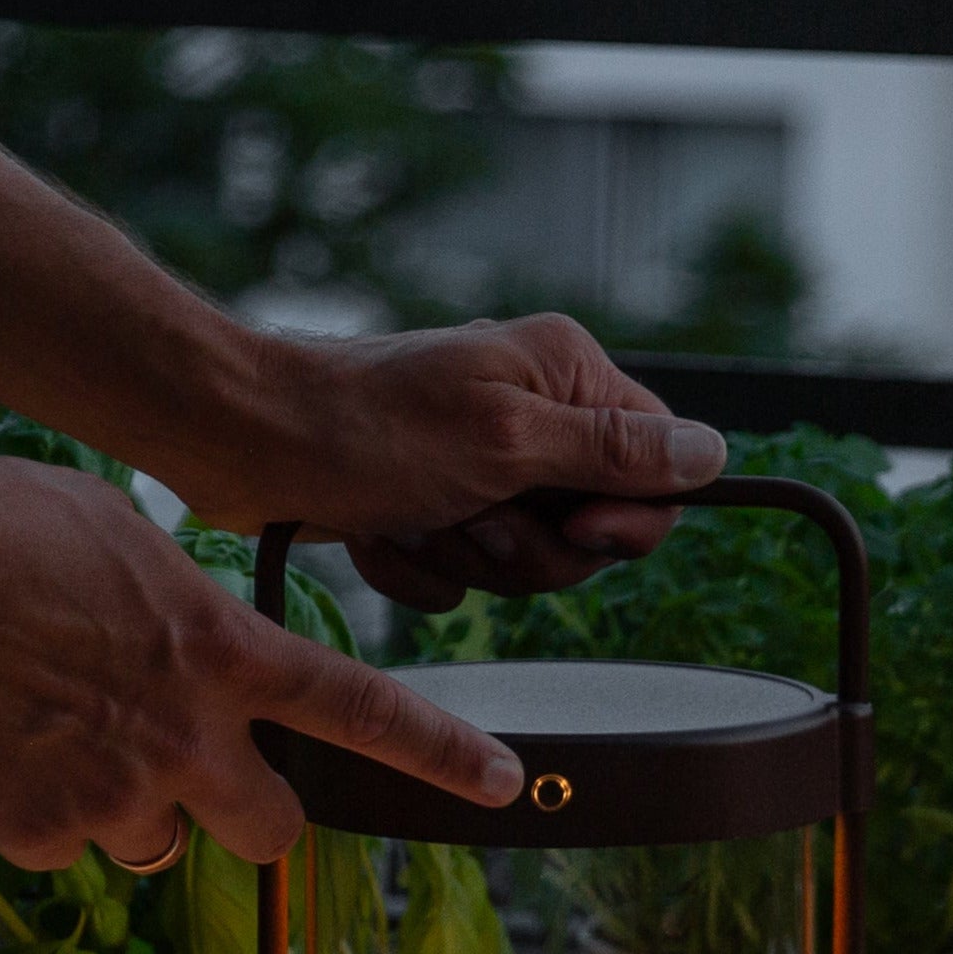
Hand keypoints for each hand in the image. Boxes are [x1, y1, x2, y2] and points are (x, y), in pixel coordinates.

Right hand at [0, 449, 522, 868]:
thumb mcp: (118, 537)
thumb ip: (180, 605)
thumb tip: (187, 641)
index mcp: (221, 652)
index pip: (363, 711)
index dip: (441, 754)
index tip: (501, 783)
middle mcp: (187, 737)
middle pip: (272, 829)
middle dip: (252, 815)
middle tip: (199, 779)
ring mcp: (114, 794)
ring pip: (158, 846)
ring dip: (129, 810)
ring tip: (53, 736)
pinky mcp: (35, 833)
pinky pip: (62, 848)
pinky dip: (39, 815)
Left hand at [182, 313, 728, 608]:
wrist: (242, 444)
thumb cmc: (364, 429)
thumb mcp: (504, 442)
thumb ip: (612, 451)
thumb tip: (709, 453)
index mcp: (564, 376)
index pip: (659, 468)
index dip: (625, 518)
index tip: (577, 524)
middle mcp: (530, 416)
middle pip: (590, 532)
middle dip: (527, 546)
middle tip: (473, 516)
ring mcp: (479, 467)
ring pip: (524, 564)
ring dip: (463, 558)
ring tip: (414, 517)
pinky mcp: (431, 508)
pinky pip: (460, 578)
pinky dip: (416, 567)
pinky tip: (379, 532)